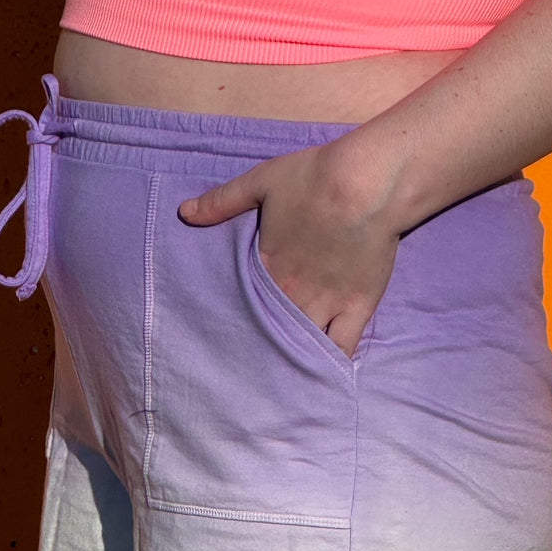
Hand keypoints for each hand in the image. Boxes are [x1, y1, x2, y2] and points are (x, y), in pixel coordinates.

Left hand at [178, 139, 400, 359]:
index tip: (225, 327)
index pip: (242, 304)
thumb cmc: (314, 178)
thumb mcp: (260, 181)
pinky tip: (321, 372)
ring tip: (281, 371)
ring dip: (291, 355)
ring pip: (301, 345)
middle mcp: (292, 294)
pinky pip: (342, 347)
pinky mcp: (359, 307)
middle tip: (250, 357)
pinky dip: (330, 361)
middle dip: (260, 343)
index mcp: (267, 267)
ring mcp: (327, 305)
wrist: (368, 183)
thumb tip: (183, 213)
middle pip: (270, 330)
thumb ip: (222, 201)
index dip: (235, 316)